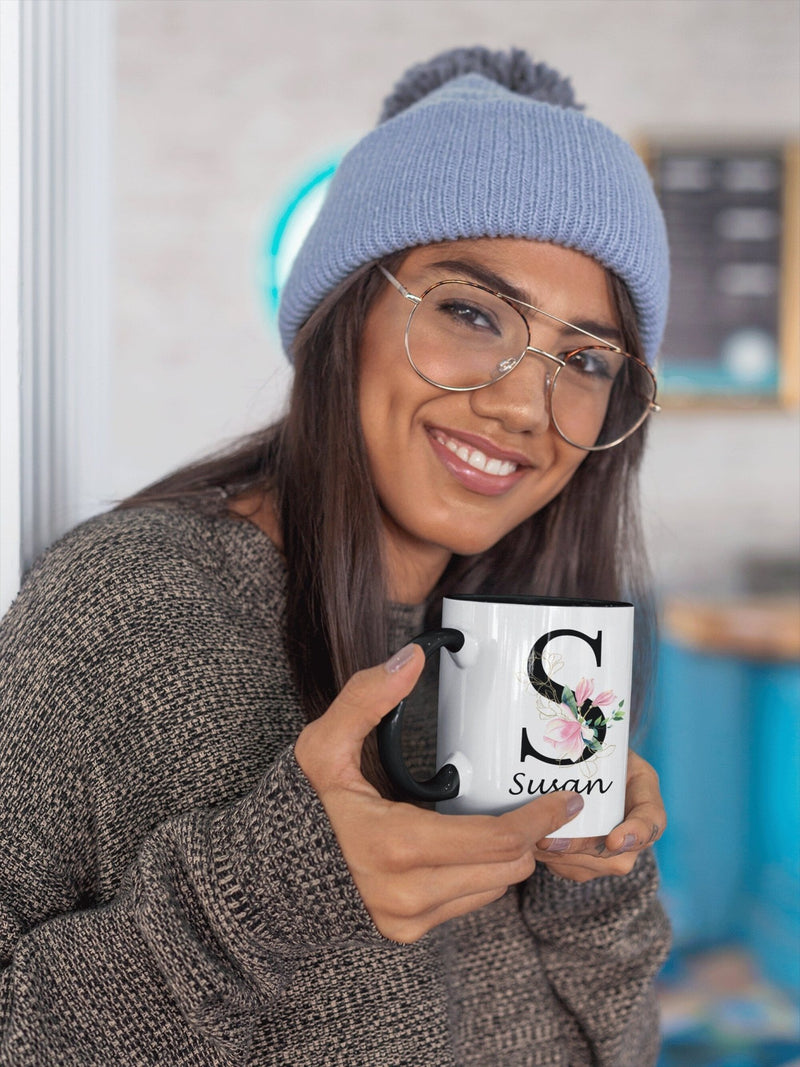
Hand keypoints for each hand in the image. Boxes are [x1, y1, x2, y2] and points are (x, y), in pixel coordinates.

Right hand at [295, 644, 583, 942]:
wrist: (267, 879)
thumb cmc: (300, 807)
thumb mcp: (323, 747)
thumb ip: (366, 699)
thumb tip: (412, 658)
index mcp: (395, 846)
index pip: (496, 840)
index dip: (540, 818)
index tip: (566, 798)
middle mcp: (407, 894)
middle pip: (508, 867)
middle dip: (528, 835)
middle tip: (540, 803)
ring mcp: (408, 919)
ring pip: (494, 889)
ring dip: (504, 856)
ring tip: (499, 821)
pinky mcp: (408, 933)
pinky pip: (470, 904)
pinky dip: (478, 874)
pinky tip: (464, 845)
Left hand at [533, 750, 666, 881]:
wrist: (586, 766)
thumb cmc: (595, 750)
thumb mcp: (601, 743)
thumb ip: (592, 748)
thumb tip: (565, 745)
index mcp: (645, 795)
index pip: (653, 822)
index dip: (636, 834)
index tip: (614, 840)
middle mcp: (636, 830)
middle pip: (616, 856)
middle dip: (579, 848)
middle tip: (548, 840)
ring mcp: (616, 852)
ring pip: (591, 866)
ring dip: (560, 855)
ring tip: (533, 839)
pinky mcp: (592, 863)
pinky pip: (573, 869)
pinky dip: (552, 859)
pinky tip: (534, 844)